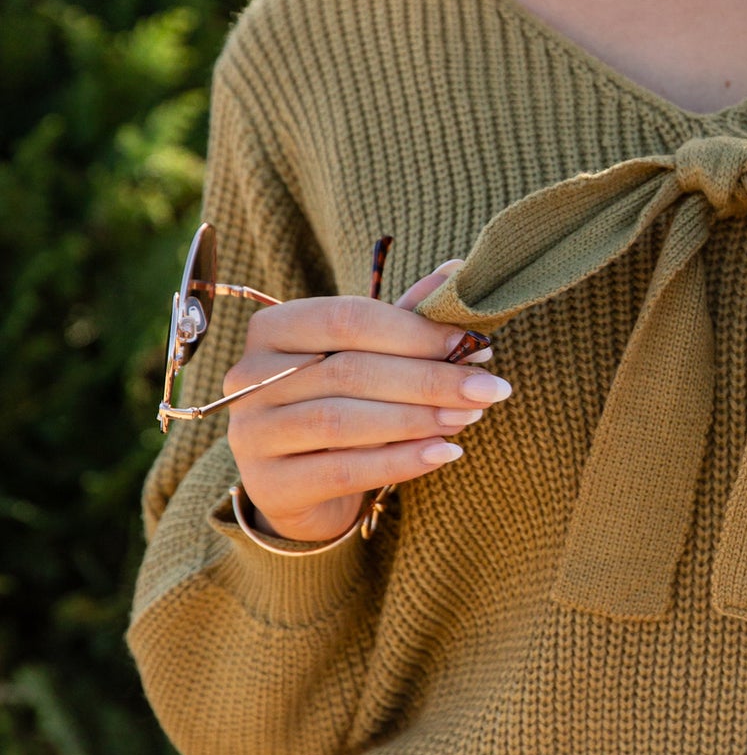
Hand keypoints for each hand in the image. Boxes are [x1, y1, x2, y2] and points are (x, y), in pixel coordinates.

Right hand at [224, 260, 509, 541]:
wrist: (300, 484)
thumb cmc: (339, 402)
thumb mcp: (366, 355)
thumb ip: (405, 318)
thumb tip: (457, 270)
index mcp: (273, 329)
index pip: (348, 318)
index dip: (414, 331)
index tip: (472, 345)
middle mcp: (249, 376)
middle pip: (351, 370)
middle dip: (429, 379)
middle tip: (488, 388)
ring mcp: (251, 432)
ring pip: (344, 421)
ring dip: (418, 418)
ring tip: (470, 417)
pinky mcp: (268, 484)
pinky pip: (343, 470)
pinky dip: (401, 461)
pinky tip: (445, 453)